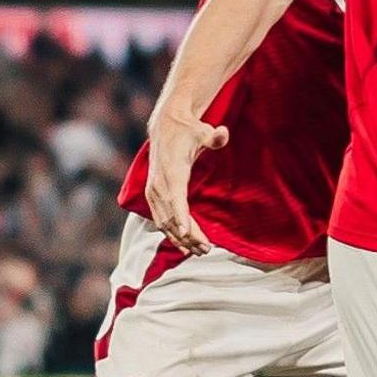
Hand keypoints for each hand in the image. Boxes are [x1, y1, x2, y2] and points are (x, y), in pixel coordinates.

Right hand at [142, 105, 227, 254]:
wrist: (166, 126)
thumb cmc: (188, 130)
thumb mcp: (203, 131)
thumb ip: (213, 136)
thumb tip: (223, 133)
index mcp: (172, 171)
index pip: (176, 198)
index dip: (181, 217)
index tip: (188, 234)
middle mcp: (159, 184)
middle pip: (172, 216)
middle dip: (188, 235)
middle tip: (207, 249)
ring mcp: (154, 191)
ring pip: (165, 222)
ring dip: (181, 238)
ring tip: (201, 250)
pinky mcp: (153, 195)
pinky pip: (160, 219)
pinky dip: (171, 233)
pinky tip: (184, 245)